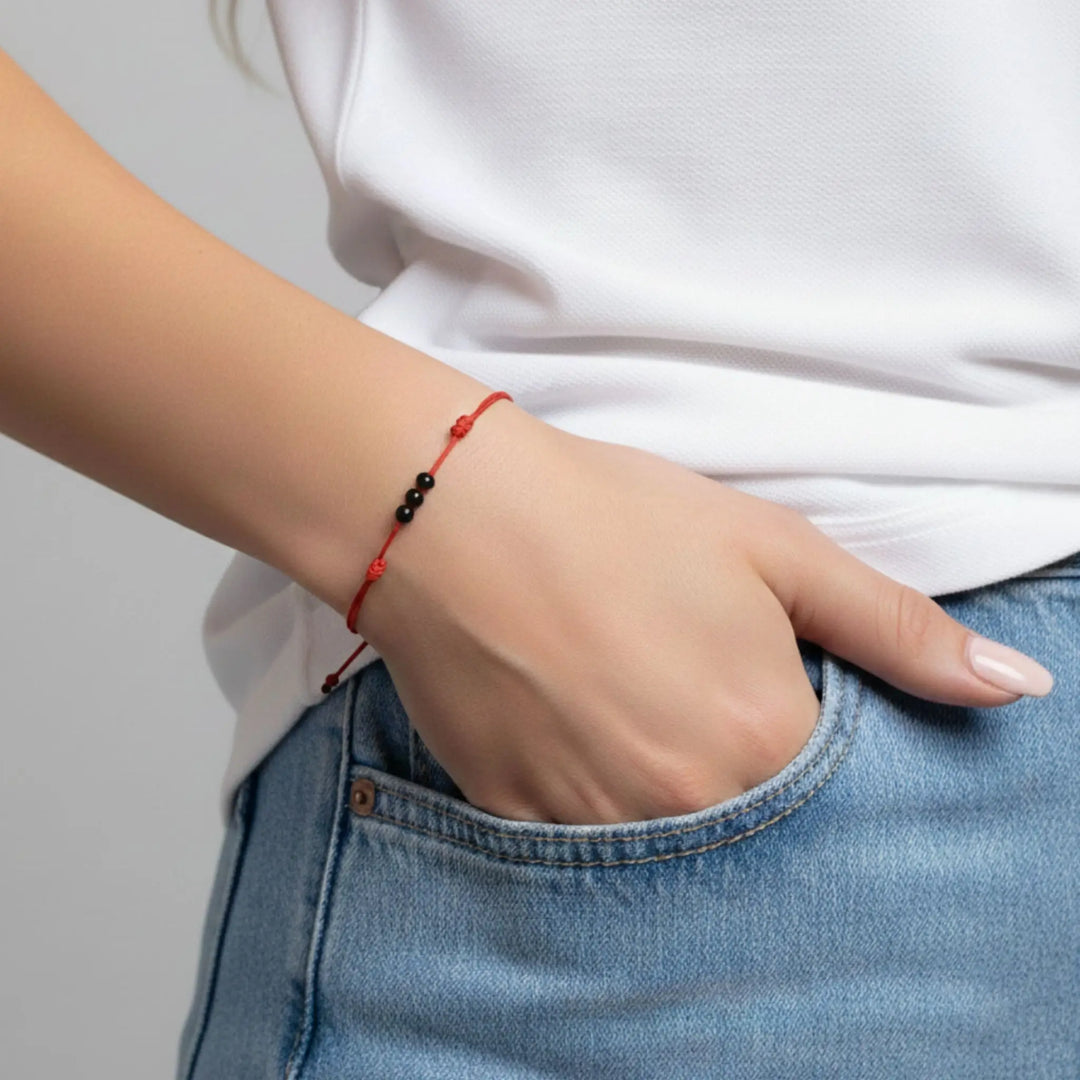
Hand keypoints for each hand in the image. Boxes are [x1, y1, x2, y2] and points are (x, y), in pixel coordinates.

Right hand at [349, 401, 1052, 824]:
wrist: (455, 516)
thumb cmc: (616, 518)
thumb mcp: (772, 551)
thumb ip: (896, 630)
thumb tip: (1012, 689)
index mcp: (765, 738)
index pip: (829, 780)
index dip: (789, 717)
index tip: (742, 669)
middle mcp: (687, 804)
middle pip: (746, 814)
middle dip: (724, 750)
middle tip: (667, 667)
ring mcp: (596, 823)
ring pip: (662, 834)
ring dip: (655, 775)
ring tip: (613, 684)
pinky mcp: (518, 820)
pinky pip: (579, 838)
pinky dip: (588, 785)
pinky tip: (565, 709)